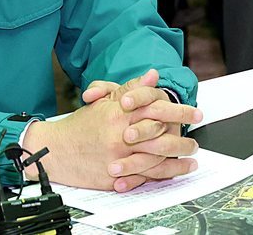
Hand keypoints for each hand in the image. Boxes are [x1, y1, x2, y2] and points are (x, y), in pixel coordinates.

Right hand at [26, 69, 201, 191]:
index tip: (196, 112)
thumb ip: (131, 89)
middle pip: (161, 134)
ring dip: (179, 158)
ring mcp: (119, 157)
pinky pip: (147, 176)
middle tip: (197, 138)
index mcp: (119, 113)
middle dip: (183, 135)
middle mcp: (120, 135)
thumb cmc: (79, 127)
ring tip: (192, 155)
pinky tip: (177, 171)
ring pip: (158, 158)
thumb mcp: (104, 102)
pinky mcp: (117, 176)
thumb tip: (153, 75)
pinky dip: (165, 174)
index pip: (156, 109)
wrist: (55, 151)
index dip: (179, 110)